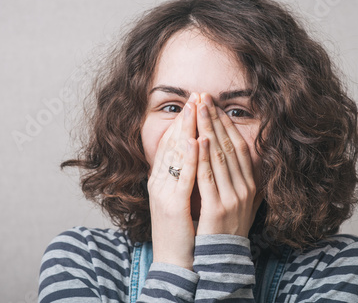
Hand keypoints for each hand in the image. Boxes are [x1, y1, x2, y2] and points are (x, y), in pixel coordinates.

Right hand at [148, 93, 199, 269]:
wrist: (174, 261)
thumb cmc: (181, 231)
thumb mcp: (181, 198)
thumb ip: (185, 178)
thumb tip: (198, 156)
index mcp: (160, 180)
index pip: (171, 144)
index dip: (183, 122)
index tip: (195, 103)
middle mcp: (159, 182)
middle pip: (172, 143)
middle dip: (186, 118)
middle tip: (197, 95)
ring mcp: (164, 192)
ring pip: (176, 154)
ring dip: (188, 129)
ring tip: (197, 107)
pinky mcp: (173, 205)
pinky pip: (183, 176)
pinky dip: (189, 157)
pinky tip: (196, 140)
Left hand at [195, 93, 257, 236]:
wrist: (222, 261)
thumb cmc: (227, 230)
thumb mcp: (244, 204)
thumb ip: (246, 182)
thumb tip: (249, 160)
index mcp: (251, 185)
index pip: (241, 147)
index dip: (228, 125)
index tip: (216, 106)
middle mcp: (246, 188)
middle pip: (230, 146)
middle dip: (215, 119)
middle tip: (203, 97)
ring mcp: (233, 198)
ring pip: (219, 156)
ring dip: (207, 129)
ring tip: (197, 109)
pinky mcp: (217, 208)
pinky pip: (208, 176)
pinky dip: (202, 156)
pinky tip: (195, 139)